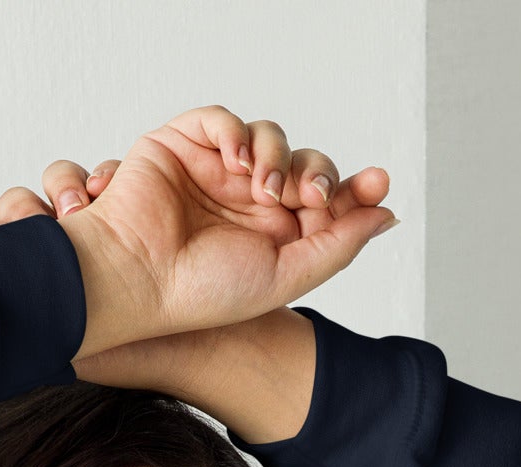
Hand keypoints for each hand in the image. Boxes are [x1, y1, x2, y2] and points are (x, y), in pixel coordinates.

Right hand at [0, 106, 395, 360]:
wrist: (135, 282)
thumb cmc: (198, 294)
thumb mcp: (284, 278)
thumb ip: (336, 246)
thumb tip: (385, 214)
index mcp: (269, 236)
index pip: (322, 200)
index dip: (352, 189)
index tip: (377, 185)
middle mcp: (244, 202)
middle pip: (302, 163)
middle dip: (316, 173)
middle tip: (309, 198)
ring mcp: (213, 172)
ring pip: (268, 138)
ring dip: (277, 155)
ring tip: (264, 188)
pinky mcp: (181, 146)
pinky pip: (220, 118)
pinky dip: (236, 130)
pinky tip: (237, 161)